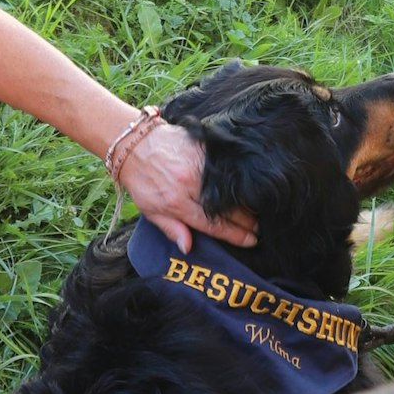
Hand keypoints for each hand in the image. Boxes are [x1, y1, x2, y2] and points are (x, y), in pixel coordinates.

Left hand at [117, 122, 255, 252]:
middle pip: (227, 208)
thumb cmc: (142, 181)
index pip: (213, 224)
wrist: (135, 145)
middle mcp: (191, 185)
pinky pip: (227, 165)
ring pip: (231, 187)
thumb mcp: (150, 210)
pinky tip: (249, 185)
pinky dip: (239, 177)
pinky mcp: (204, 148)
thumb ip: (171, 228)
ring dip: (248, 200)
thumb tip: (187, 247)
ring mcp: (199, 165)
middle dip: (247, 220)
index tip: (251, 240)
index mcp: (177, 203)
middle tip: (259, 228)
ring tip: (258, 211)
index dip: (235, 234)